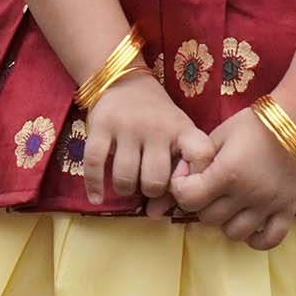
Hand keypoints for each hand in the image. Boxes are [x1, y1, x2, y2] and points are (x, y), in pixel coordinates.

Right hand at [81, 70, 216, 208]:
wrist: (125, 81)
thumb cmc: (158, 117)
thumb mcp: (177, 132)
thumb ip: (174, 170)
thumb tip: (155, 214)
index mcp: (182, 129)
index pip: (202, 154)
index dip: (198, 177)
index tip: (186, 186)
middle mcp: (156, 128)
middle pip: (155, 180)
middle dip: (152, 191)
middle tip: (148, 186)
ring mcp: (127, 126)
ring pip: (125, 178)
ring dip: (125, 189)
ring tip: (127, 185)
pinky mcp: (100, 126)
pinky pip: (93, 164)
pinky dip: (94, 186)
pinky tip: (98, 198)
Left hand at [152, 102, 295, 250]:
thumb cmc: (256, 124)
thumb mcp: (220, 133)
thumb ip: (200, 158)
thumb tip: (185, 178)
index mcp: (227, 172)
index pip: (188, 199)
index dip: (180, 189)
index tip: (187, 178)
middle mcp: (247, 194)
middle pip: (208, 219)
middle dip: (202, 205)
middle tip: (209, 190)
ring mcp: (269, 205)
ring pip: (234, 233)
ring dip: (226, 222)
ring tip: (230, 206)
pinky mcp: (288, 209)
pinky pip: (269, 240)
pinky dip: (256, 239)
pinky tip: (251, 224)